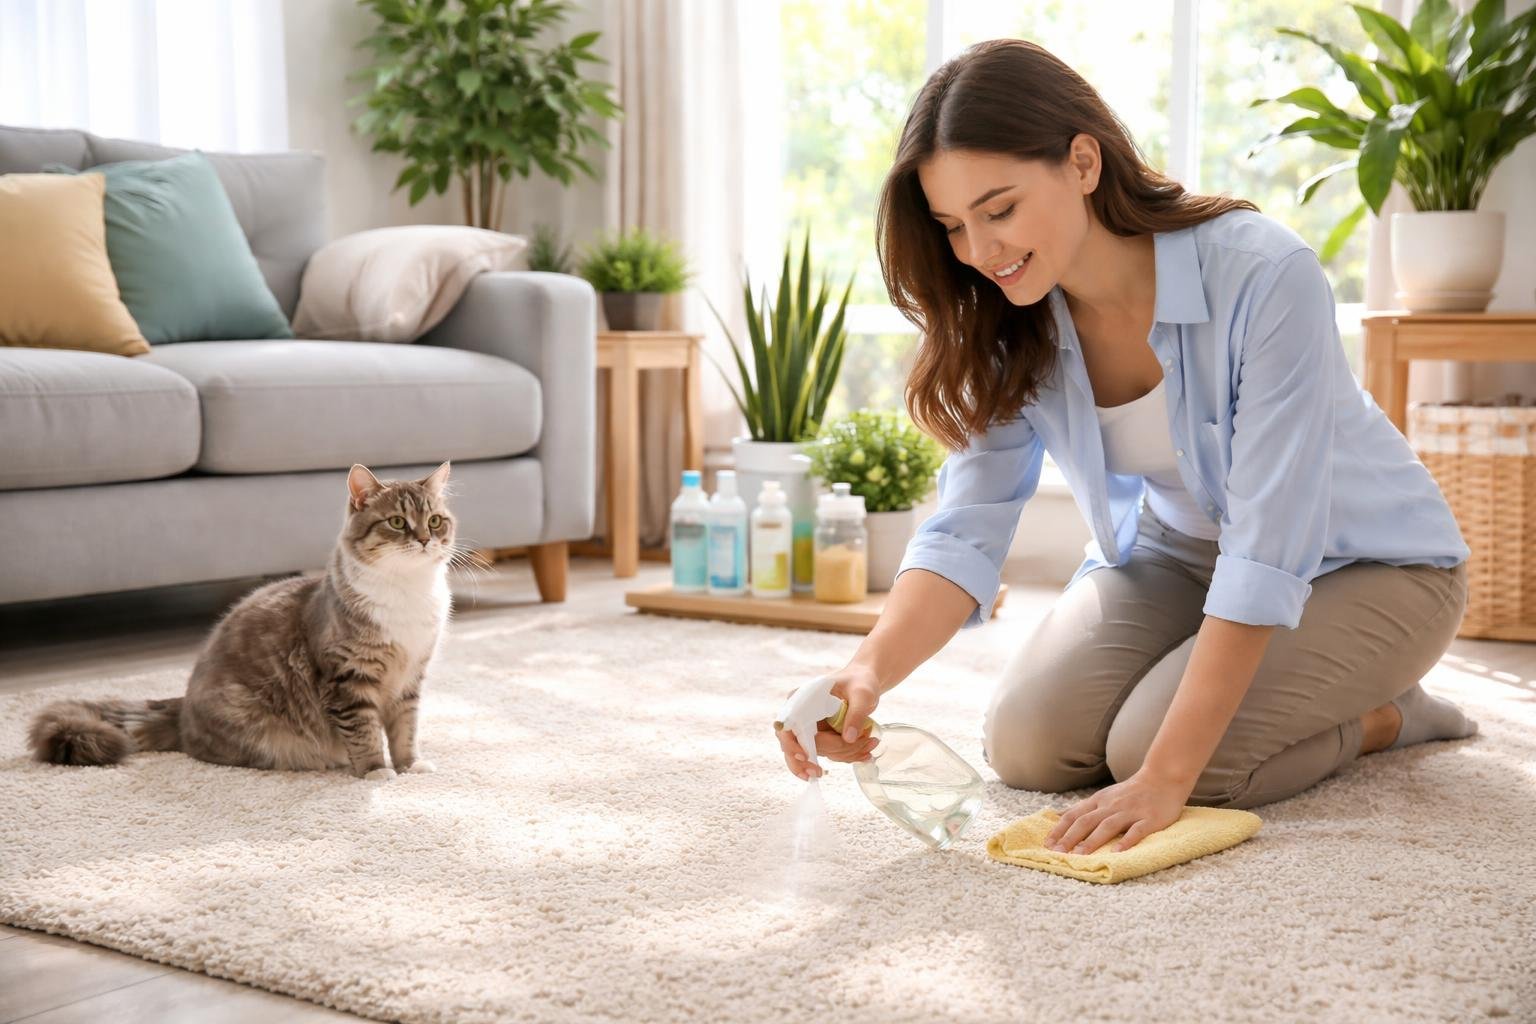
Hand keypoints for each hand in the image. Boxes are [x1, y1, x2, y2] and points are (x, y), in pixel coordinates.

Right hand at [774, 665, 881, 779]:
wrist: (865, 684)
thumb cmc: (860, 682)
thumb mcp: (862, 694)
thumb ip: (856, 714)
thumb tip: (848, 738)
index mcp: (802, 700)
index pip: (787, 727)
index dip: (792, 744)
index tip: (804, 756)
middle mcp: (801, 716)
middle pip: (799, 746)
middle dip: (814, 760)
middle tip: (820, 774)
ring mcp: (811, 729)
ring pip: (818, 754)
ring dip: (844, 755)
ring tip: (870, 746)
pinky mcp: (823, 738)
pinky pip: (831, 754)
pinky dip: (848, 756)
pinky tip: (866, 754)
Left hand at [1043, 768, 1195, 853]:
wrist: (1162, 778)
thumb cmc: (1130, 791)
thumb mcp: (1103, 796)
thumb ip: (1083, 807)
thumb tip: (1057, 815)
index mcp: (1098, 801)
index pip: (1073, 815)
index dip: (1059, 830)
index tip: (1047, 845)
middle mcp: (1110, 806)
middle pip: (1086, 821)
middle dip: (1070, 838)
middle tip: (1057, 854)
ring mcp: (1129, 812)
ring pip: (1107, 826)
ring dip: (1092, 842)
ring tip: (1080, 857)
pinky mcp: (1148, 819)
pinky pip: (1136, 831)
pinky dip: (1126, 841)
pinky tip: (1117, 852)